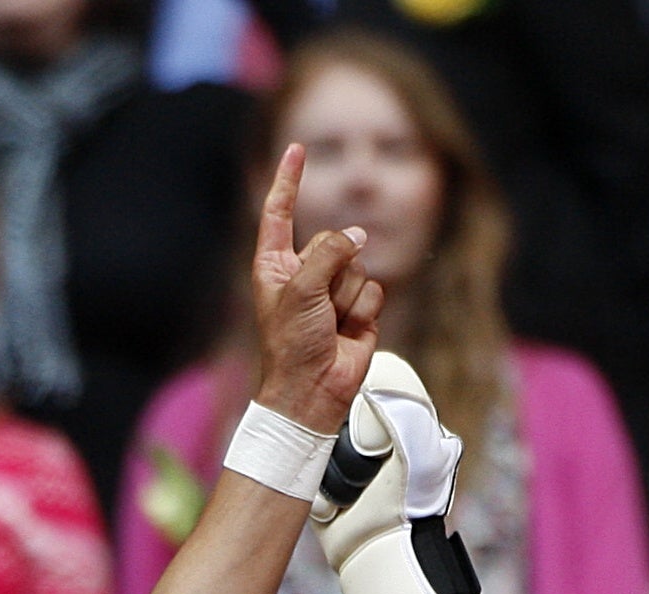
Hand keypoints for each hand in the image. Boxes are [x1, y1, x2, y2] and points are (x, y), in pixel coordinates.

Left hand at [248, 147, 382, 436]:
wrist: (312, 391)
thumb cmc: (292, 343)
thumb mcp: (301, 288)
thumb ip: (329, 251)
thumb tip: (358, 236)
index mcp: (275, 265)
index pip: (281, 212)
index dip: (289, 180)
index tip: (297, 148)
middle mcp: (304, 273)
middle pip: (334, 239)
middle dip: (333, 267)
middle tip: (318, 306)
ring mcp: (333, 290)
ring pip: (358, 263)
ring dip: (347, 296)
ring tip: (330, 325)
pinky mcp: (359, 307)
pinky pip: (373, 288)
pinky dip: (364, 310)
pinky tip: (348, 333)